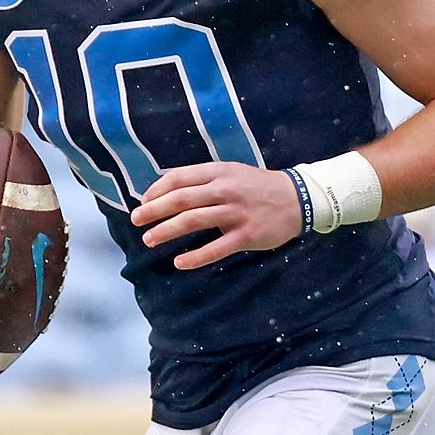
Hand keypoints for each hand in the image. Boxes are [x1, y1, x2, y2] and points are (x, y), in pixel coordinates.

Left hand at [129, 162, 302, 269]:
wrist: (297, 198)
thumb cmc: (257, 186)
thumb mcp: (231, 172)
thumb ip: (203, 180)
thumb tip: (167, 192)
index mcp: (219, 171)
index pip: (179, 177)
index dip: (157, 189)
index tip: (143, 201)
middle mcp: (225, 190)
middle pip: (181, 199)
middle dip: (154, 210)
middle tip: (136, 220)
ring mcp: (236, 213)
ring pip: (194, 221)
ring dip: (167, 231)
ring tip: (149, 239)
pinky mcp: (246, 235)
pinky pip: (216, 249)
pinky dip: (195, 257)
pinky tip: (180, 262)